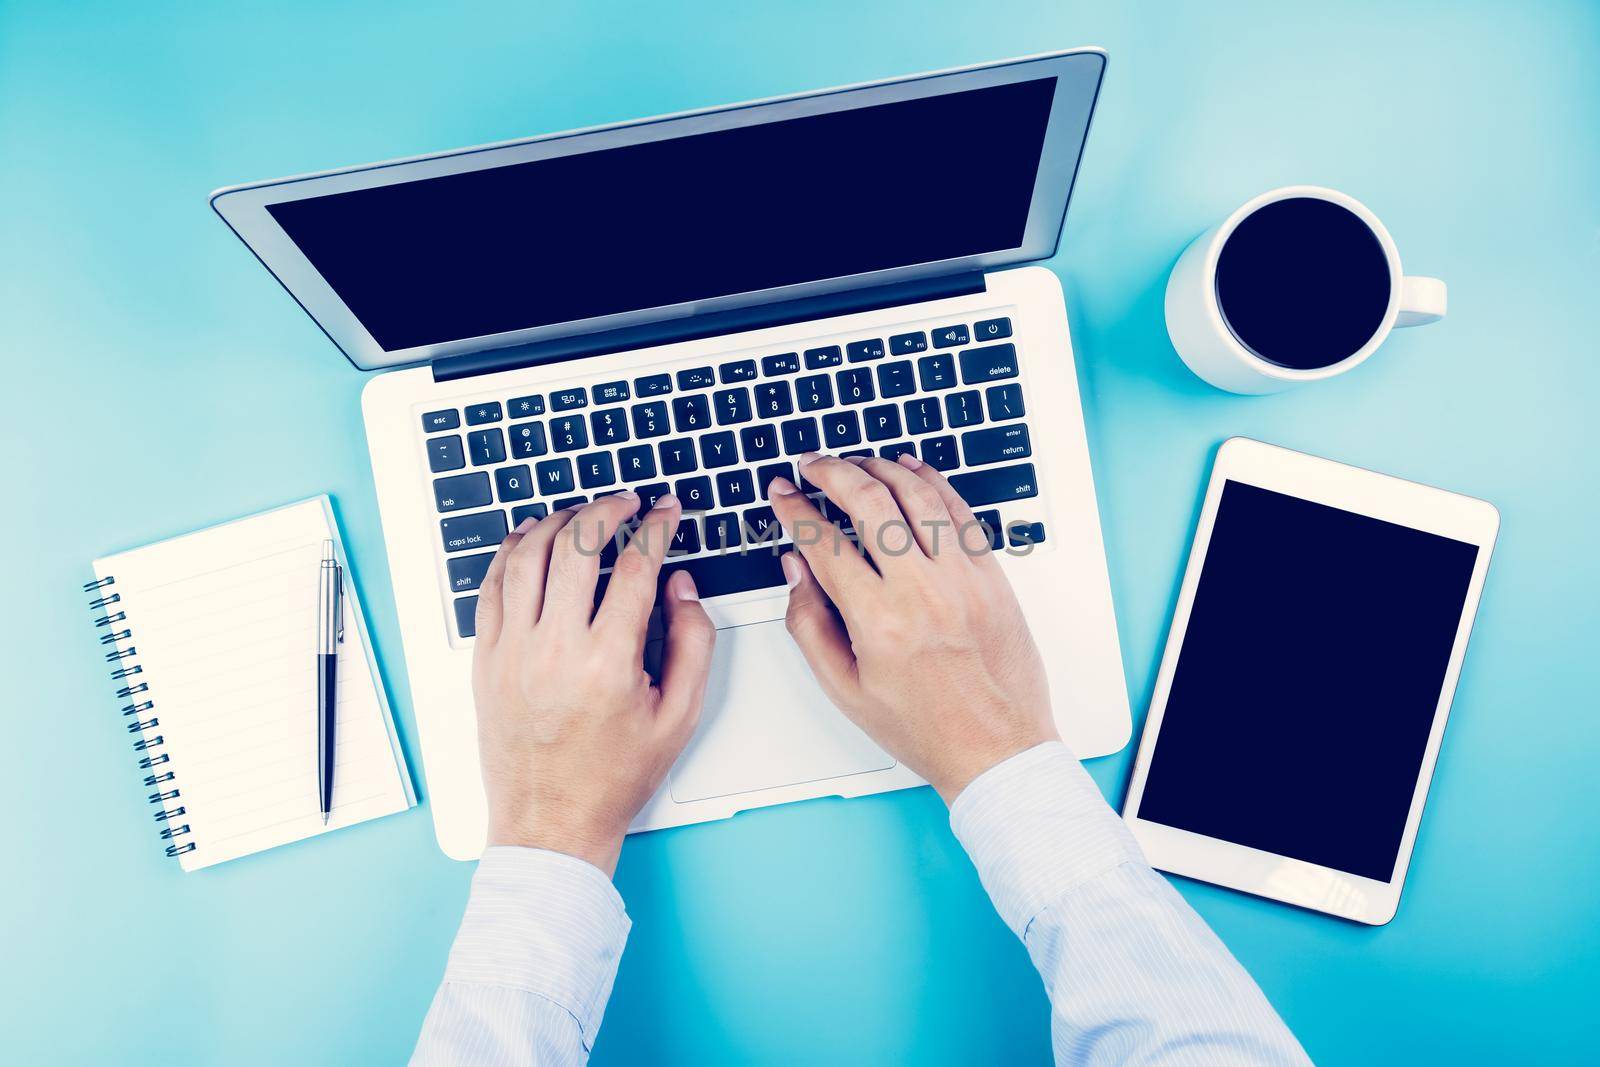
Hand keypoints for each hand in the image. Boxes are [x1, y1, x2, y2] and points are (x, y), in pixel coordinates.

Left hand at [470, 492, 714, 875]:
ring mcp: (513, 652)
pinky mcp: (486, 660)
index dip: (658, 527)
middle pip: (578, 546)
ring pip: (528, 556)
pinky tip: (529, 539)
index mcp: (608, 661)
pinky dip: (510, 553)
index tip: (667, 512)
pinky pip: (490, 587)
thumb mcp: (679, 717)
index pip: (637, 567)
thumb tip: (682, 586)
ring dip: (557, 522)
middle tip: (626, 501)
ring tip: (581, 513)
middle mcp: (555, 649)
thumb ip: (693, 643)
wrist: (551, 823)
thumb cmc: (614, 777)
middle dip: (608, 509)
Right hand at [767, 453, 1055, 802]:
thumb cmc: (923, 726)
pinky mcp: (992, 576)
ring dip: (881, 468)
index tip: (782, 493)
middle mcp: (922, 591)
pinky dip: (933, 483)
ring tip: (858, 462)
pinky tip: (913, 470)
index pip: (824, 543)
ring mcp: (963, 578)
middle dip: (833, 472)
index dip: (795, 509)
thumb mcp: (845, 689)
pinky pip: (961, 512)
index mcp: (878, 621)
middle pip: (870, 502)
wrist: (995, 747)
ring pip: (918, 496)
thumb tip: (795, 568)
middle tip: (813, 464)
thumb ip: (809, 624)